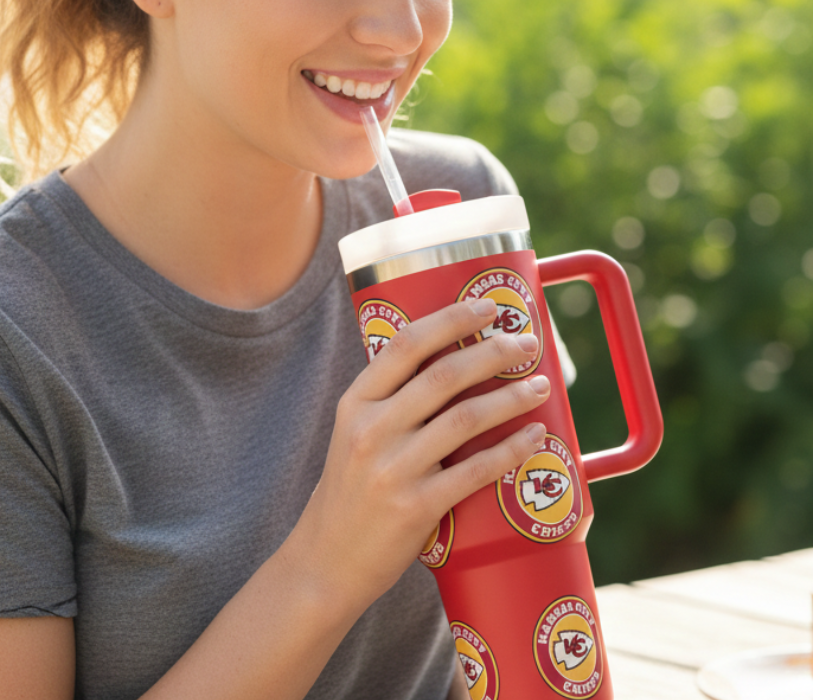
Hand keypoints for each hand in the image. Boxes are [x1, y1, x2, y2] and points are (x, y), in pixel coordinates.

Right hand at [289, 298, 548, 614]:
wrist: (326, 560)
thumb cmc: (351, 489)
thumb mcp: (354, 432)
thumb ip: (391, 400)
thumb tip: (454, 362)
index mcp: (355, 402)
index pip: (405, 345)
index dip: (451, 319)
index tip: (487, 306)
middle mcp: (370, 429)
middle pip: (444, 376)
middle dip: (493, 352)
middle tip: (527, 344)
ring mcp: (393, 469)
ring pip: (465, 419)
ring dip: (510, 397)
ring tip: (538, 386)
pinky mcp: (416, 508)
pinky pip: (475, 471)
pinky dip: (511, 450)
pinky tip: (534, 437)